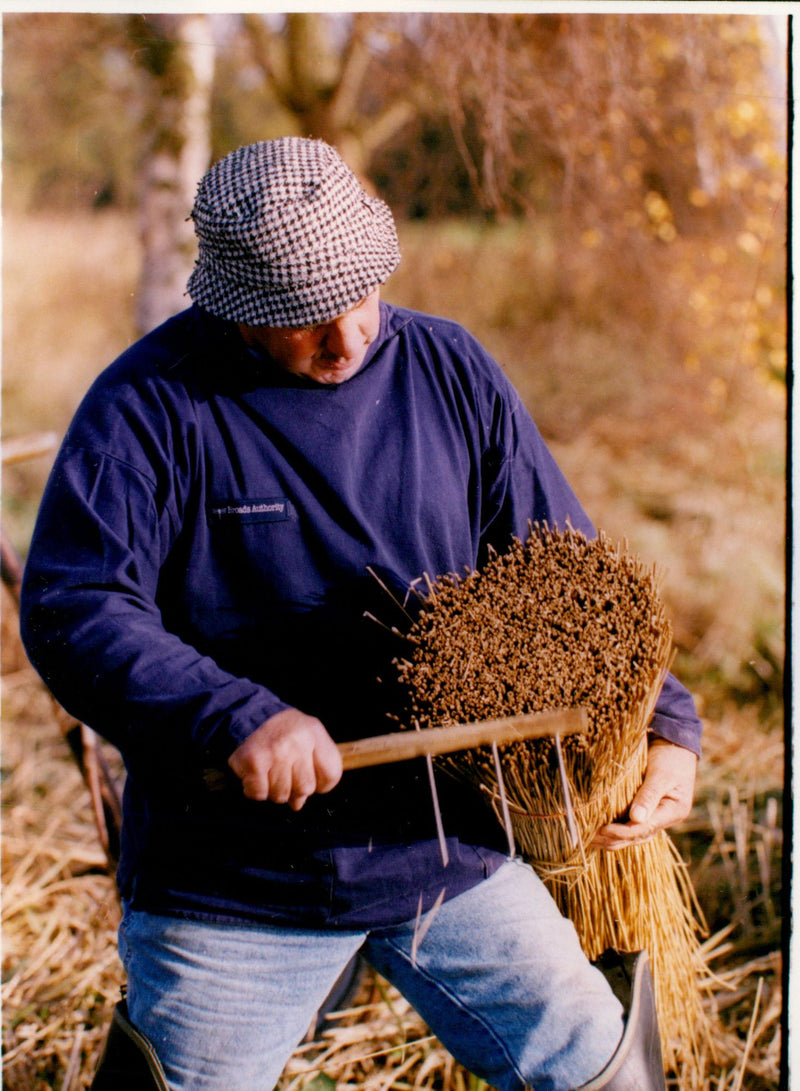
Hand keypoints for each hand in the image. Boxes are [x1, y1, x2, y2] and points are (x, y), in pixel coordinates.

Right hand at [228, 708, 342, 809]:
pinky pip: (259, 793)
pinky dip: (255, 790)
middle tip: (284, 774)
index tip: (310, 777)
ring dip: (273, 790)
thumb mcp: (307, 738)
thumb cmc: (283, 733)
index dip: (321, 784)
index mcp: (314, 733)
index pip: (331, 774)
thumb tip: (298, 803)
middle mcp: (297, 740)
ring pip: (281, 794)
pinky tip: (256, 776)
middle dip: (294, 788)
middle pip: (306, 788)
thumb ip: (313, 768)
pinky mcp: (253, 760)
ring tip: (269, 772)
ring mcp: (275, 750)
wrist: (249, 714)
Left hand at [591, 738, 696, 850]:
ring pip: (632, 835)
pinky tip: (599, 829)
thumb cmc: (670, 756)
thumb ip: (648, 795)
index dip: (622, 832)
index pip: (644, 829)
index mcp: (673, 812)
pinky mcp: (645, 809)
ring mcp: (655, 815)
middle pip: (636, 837)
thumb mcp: (661, 774)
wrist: (674, 742)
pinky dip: (615, 828)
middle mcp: (664, 818)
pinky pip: (630, 825)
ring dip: (612, 838)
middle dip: (613, 839)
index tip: (602, 830)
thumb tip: (635, 819)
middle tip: (589, 838)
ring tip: (590, 838)